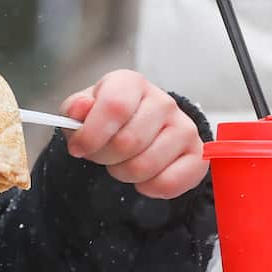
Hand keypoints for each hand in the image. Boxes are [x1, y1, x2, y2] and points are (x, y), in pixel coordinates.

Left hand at [59, 69, 207, 199]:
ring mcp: (184, 127)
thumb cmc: (108, 118)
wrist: (138, 127)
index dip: (91, 134)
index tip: (78, 148)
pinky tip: (143, 176)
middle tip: (103, 155)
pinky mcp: (197, 154)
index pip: (114, 106)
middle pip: (127, 142)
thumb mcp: (84, 110)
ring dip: (124, 173)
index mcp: (131, 83)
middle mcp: (163, 101)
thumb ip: (75, 109)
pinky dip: (148, 188)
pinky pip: (169, 183)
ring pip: (145, 166)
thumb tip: (80, 109)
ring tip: (123, 162)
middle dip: (105, 158)